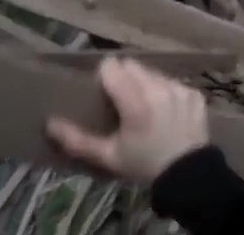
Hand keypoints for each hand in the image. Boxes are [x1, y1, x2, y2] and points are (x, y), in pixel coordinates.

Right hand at [47, 57, 209, 181]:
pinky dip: (166, 93)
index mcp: (136, 102)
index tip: (103, 93)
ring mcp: (179, 89)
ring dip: (144, 84)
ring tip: (144, 108)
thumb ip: (78, 140)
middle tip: (121, 102)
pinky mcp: (194, 94)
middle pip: (132, 66)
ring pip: (153, 73)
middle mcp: (159, 89)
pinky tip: (165, 113)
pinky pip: (173, 83)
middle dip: (124, 78)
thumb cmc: (144, 165)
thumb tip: (49, 123)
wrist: (188, 176)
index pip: (112, 66)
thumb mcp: (109, 157)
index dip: (104, 76)